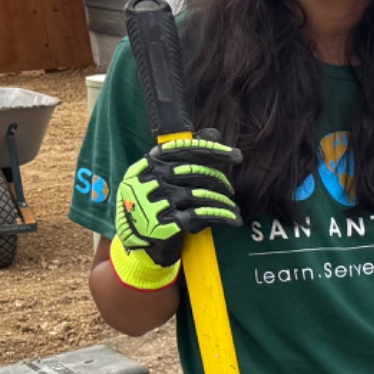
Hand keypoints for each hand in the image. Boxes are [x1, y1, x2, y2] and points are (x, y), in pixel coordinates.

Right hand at [110, 134, 240, 288]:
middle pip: (195, 172)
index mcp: (148, 164)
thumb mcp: (162, 177)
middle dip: (219, 180)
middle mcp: (148, 180)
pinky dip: (221, 216)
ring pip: (200, 195)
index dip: (213, 151)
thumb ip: (186, 155)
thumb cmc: (154, 204)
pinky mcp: (164, 225)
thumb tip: (214, 132)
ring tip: (233, 208)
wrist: (136, 242)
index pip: (184, 149)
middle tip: (230, 190)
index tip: (236, 156)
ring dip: (223, 201)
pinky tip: (233, 220)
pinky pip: (202, 215)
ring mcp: (154, 203)